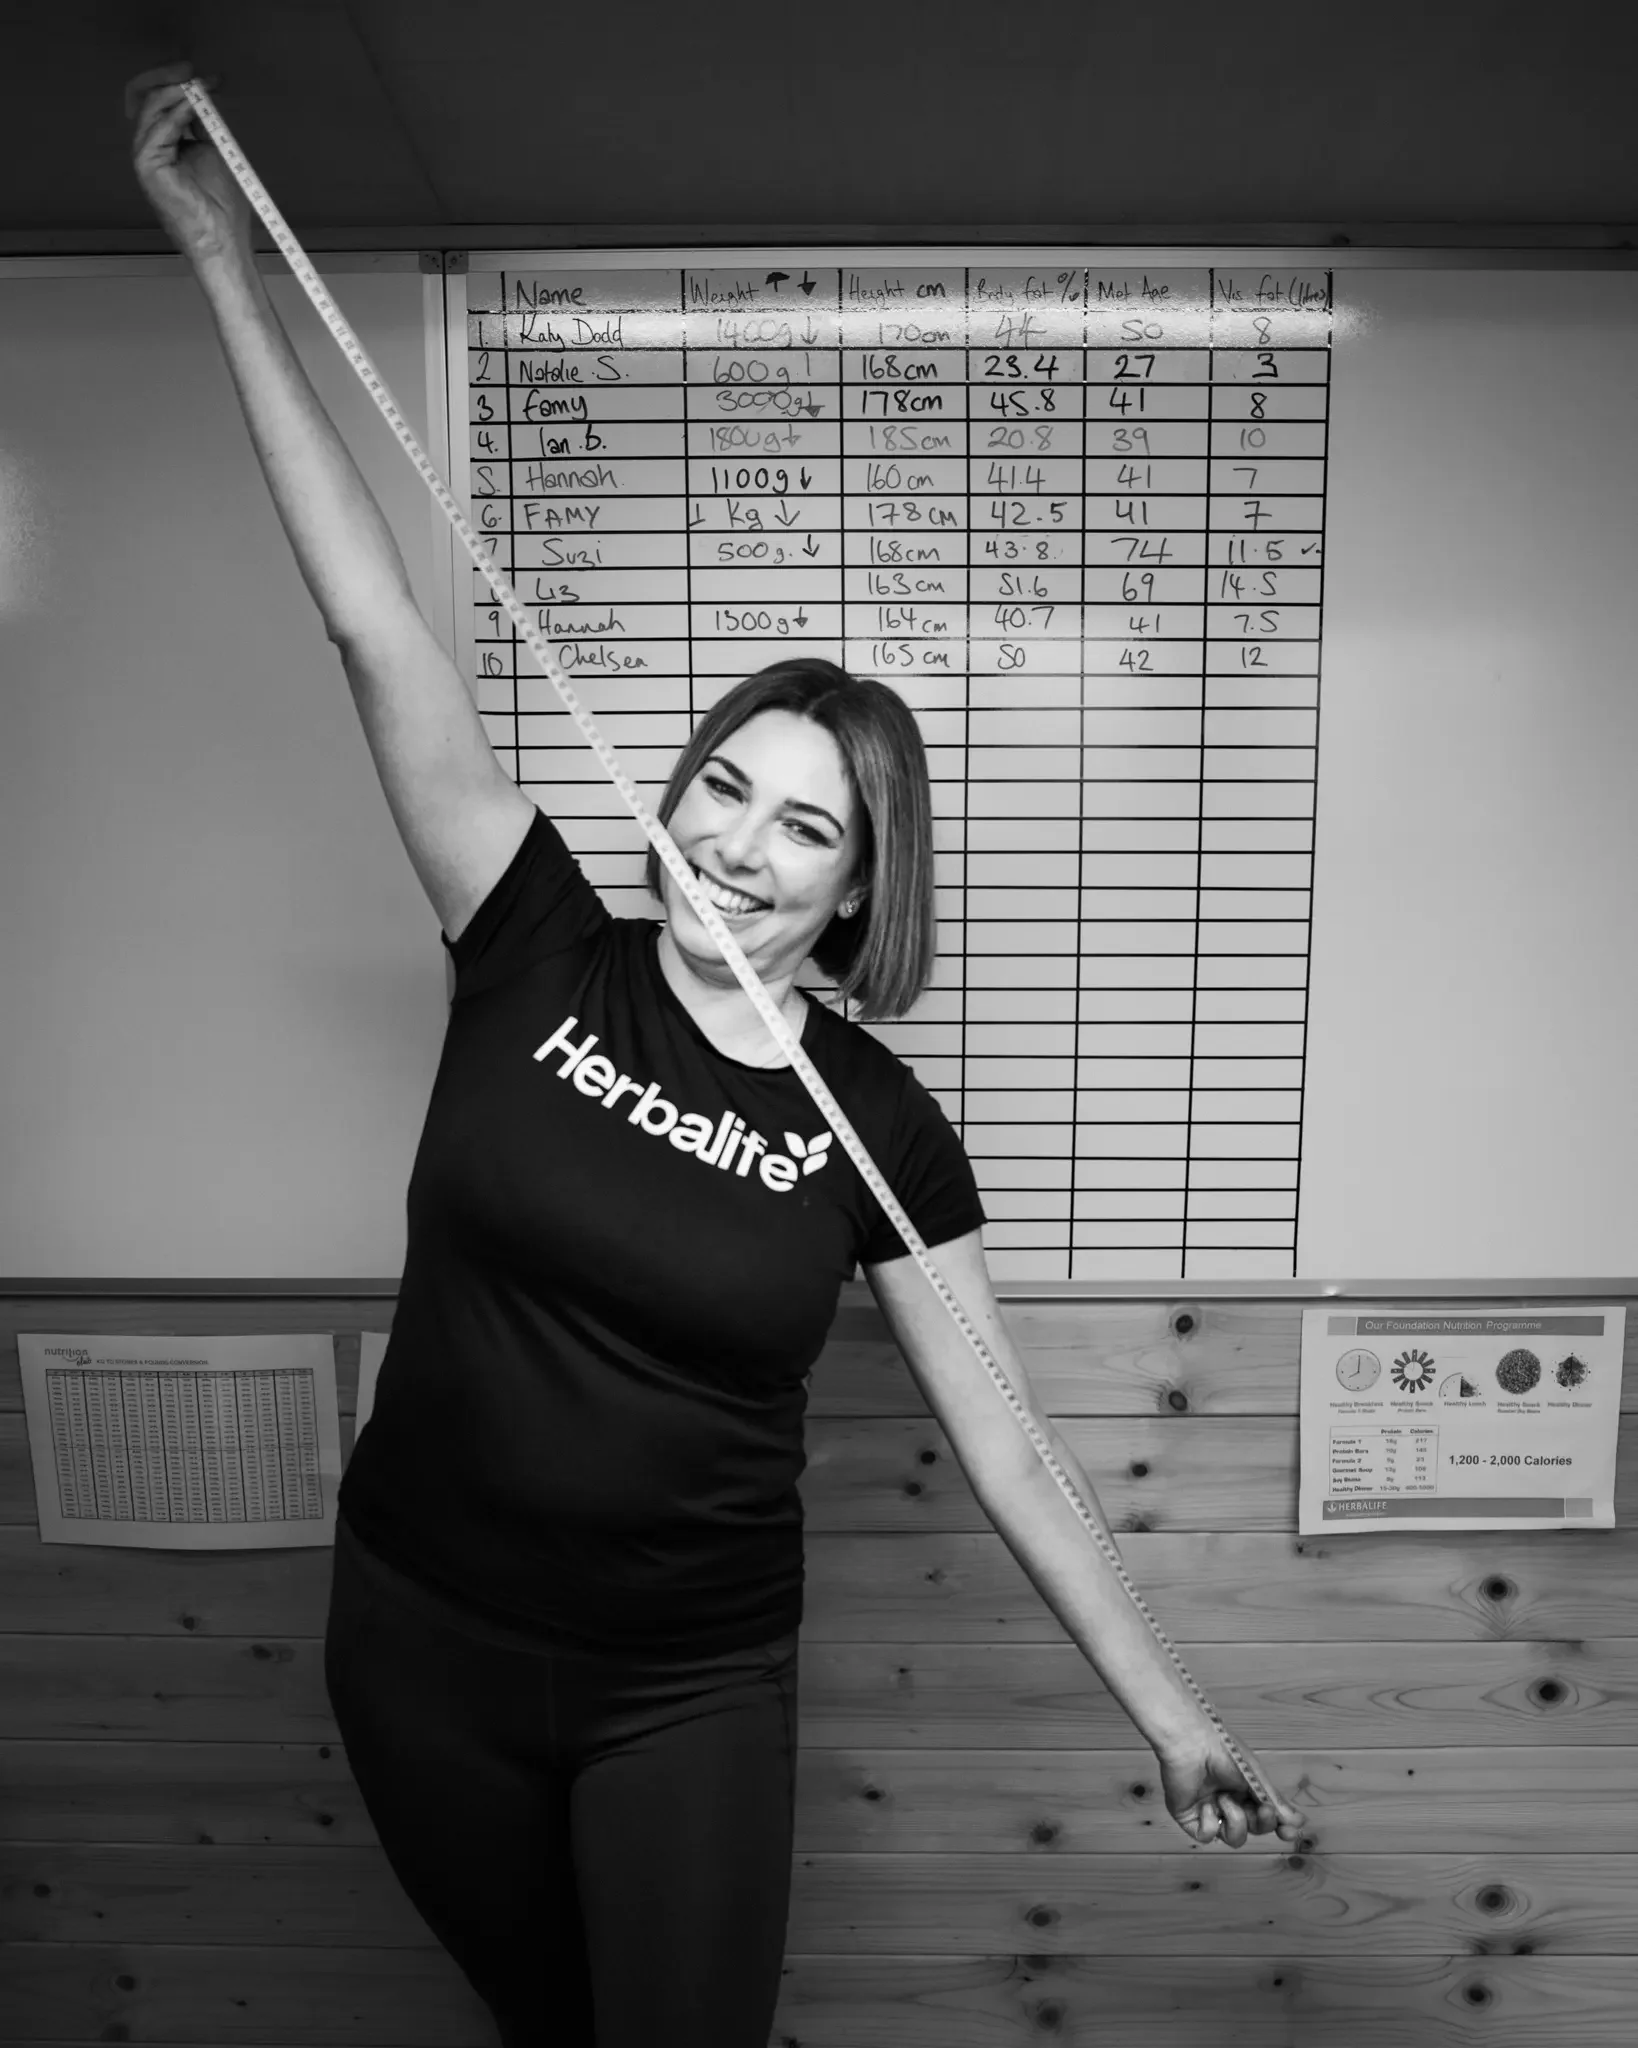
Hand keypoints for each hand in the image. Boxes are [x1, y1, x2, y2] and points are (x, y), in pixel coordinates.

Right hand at [126, 62, 250, 265]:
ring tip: (198, 84)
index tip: (209, 79)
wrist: (222, 241)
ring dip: (175, 90)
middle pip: (147, 97)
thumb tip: (202, 93)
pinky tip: (194, 104)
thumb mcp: (215, 152)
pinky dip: (176, 110)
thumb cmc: (222, 208)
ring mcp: (145, 156)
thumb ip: (204, 124)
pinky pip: (157, 127)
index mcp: (164, 145)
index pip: (159, 101)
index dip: (180, 84)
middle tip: (194, 70)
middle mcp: (149, 147)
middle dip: (170, 77)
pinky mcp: (147, 165)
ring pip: (150, 106)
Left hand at [1156, 1728, 1305, 1848]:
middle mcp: (1228, 1803)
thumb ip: (1275, 1802)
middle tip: (1261, 1808)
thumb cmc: (1226, 1752)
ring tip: (1224, 1799)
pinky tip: (1207, 1807)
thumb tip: (1300, 1823)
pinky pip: (1205, 1837)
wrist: (1193, 1743)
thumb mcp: (1256, 1776)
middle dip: (1261, 1822)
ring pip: (1232, 1838)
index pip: (1265, 1818)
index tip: (1288, 1833)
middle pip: (1253, 1830)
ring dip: (1235, 1821)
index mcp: (1245, 1791)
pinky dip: (1210, 1825)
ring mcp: (1208, 1811)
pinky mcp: (1188, 1817)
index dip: (1278, 1828)